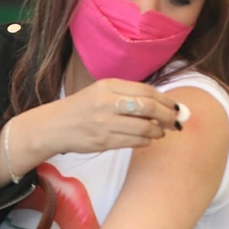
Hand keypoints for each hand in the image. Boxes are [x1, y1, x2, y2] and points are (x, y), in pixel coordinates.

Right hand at [30, 77, 181, 156]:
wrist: (53, 127)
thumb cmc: (81, 109)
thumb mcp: (100, 92)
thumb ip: (127, 95)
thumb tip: (163, 104)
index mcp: (107, 86)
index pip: (146, 91)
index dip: (165, 100)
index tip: (176, 107)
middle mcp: (106, 102)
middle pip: (149, 107)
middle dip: (168, 116)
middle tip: (176, 121)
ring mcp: (104, 122)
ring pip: (144, 127)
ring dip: (158, 131)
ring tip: (160, 132)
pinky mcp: (103, 141)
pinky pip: (134, 141)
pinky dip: (146, 141)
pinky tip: (146, 139)